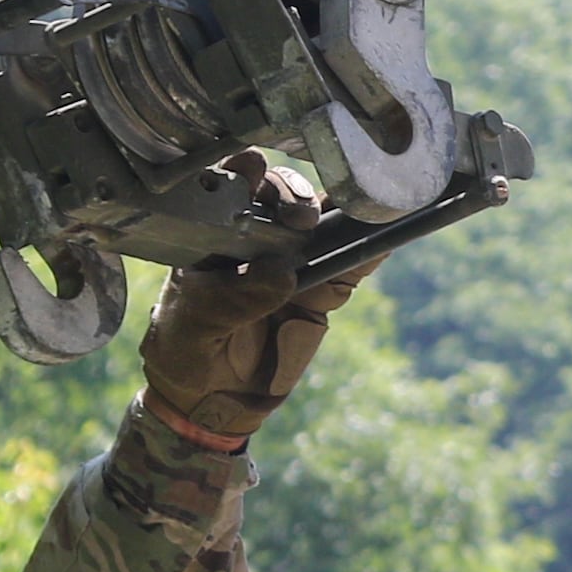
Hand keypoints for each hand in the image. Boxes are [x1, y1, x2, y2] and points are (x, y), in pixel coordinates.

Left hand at [140, 156, 358, 446]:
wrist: (211, 402)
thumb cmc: (187, 351)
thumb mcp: (197, 325)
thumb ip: (234, 299)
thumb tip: (283, 272)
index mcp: (212, 233)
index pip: (229, 185)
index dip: (244, 170)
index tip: (254, 169)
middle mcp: (256, 237)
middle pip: (281, 194)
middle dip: (292, 194)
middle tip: (298, 217)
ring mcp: (294, 261)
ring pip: (322, 220)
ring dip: (336, 211)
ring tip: (341, 214)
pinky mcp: (324, 290)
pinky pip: (351, 263)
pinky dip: (370, 247)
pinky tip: (383, 232)